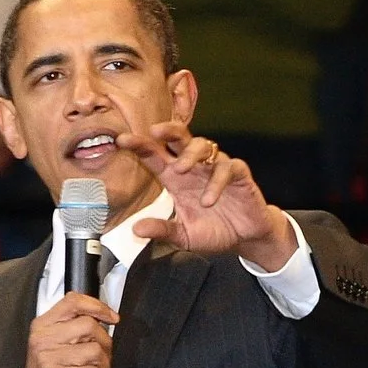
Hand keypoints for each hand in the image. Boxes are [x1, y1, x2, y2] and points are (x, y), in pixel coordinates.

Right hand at [0, 291, 119, 367]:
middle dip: (105, 344)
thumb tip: (102, 318)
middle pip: (90, 326)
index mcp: (42, 327)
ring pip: (95, 351)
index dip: (98, 306)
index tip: (111, 317)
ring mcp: (48, 360)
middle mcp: (42, 340)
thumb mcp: (52, 348)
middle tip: (103, 359)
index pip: (73, 301)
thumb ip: (71, 330)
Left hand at [119, 123, 294, 266]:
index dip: (140, 145)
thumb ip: (162, 230)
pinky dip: (217, 181)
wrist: (245, 238)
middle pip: (180, 137)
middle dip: (167, 130)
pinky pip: (228, 167)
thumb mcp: (184, 236)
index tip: (122, 140)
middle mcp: (194, 167)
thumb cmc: (214, 230)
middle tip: (154, 132)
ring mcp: (216, 168)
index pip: (155, 155)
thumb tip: (137, 229)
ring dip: (190, 154)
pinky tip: (208, 200)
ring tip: (180, 170)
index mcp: (176, 178)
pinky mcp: (238, 174)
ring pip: (203, 145)